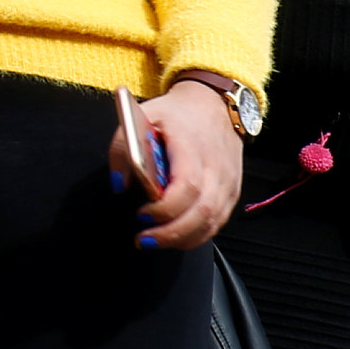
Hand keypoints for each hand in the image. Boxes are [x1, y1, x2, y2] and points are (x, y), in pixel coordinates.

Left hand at [123, 81, 241, 248]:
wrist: (214, 107)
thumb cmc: (177, 114)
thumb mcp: (143, 117)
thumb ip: (124, 148)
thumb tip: (118, 184)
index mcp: (193, 147)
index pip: (187, 186)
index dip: (165, 208)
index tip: (141, 214)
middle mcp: (216, 168)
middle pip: (202, 212)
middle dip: (171, 233)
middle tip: (144, 240)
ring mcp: (227, 183)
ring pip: (212, 223)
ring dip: (183, 238)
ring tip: (156, 241)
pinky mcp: (231, 193)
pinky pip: (217, 223)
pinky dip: (196, 235)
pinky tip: (175, 236)